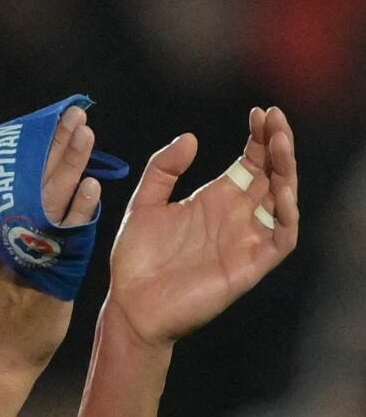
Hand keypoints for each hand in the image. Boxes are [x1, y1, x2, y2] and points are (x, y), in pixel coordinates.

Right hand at [0, 106, 100, 391]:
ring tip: (86, 136)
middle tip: (73, 116)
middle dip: (50, 147)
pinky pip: (62, 237)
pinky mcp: (44, 275)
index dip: (26, 149)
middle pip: (24, 181)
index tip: (46, 122)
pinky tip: (92, 188)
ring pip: (43, 201)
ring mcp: (19, 255)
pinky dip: (76, 211)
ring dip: (66, 167)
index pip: (3, 178)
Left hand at [106, 106, 298, 348]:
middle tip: (276, 118)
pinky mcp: (249, 266)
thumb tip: (190, 137)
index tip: (259, 112)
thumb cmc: (137, 259)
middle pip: (271, 175)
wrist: (130, 304)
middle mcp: (237, 216)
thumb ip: (163, 170)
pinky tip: (281, 192)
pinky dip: (286, 216)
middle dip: (278, 146)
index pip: (250, 162)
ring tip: (280, 144)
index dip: (259, 137)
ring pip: (283, 202)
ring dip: (287, 173)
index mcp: (215, 199)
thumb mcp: (144, 204)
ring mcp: (246, 240)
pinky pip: (280, 239)